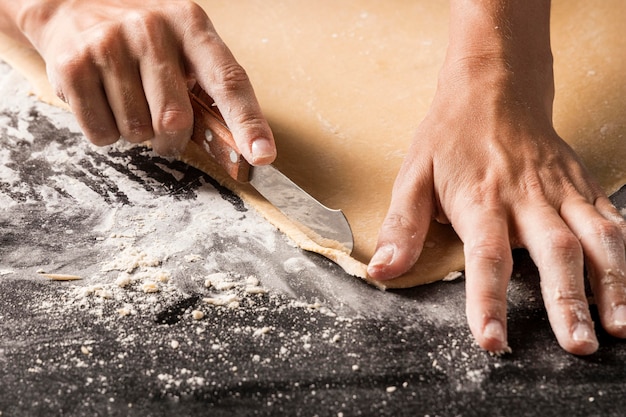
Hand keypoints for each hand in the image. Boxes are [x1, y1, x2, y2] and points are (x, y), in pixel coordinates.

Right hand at [17, 0, 274, 161]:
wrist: (73, 5)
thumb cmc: (143, 39)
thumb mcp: (183, 45)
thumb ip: (209, 88)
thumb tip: (243, 150)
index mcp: (191, 25)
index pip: (228, 82)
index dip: (247, 123)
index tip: (262, 156)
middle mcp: (151, 29)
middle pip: (174, 119)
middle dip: (172, 139)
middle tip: (163, 129)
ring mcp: (109, 45)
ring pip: (136, 131)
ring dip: (136, 134)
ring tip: (128, 101)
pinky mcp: (73, 66)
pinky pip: (102, 134)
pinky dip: (107, 133)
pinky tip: (104, 102)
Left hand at [368, 54, 625, 354]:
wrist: (494, 87)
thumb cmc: (449, 137)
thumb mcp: (413, 176)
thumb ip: (402, 226)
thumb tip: (382, 271)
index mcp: (480, 199)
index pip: (485, 256)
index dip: (487, 300)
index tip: (491, 341)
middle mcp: (527, 197)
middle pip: (553, 251)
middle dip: (568, 301)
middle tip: (580, 346)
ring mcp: (561, 191)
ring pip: (597, 238)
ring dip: (613, 284)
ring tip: (620, 327)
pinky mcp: (583, 186)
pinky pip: (614, 221)